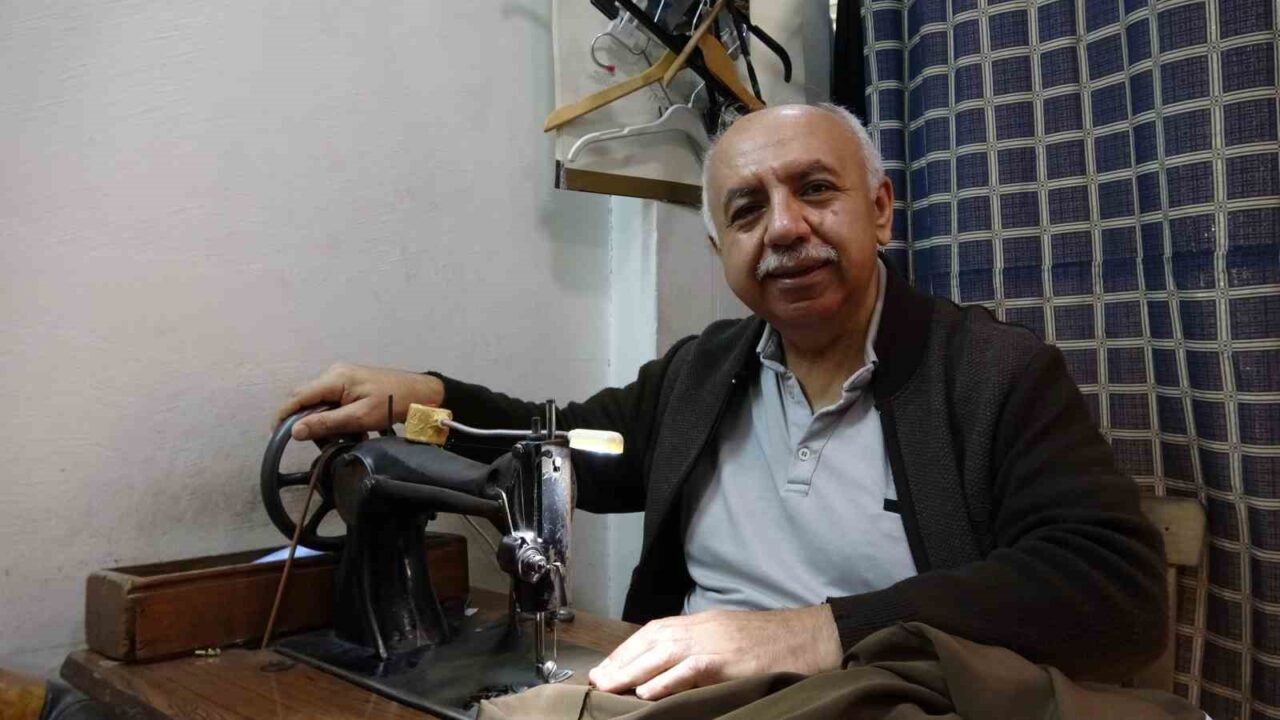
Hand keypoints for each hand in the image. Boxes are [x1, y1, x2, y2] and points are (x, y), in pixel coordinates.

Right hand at [274, 363, 444, 440]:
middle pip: (305, 397)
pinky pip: (330, 399)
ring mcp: (341, 376)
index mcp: (334, 378)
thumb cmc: (392, 403)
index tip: (276, 435)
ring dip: (320, 419)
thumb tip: (295, 431)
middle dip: (304, 420)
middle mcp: (333, 372)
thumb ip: (326, 423)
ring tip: (335, 436)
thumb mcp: (358, 418)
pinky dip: (332, 415)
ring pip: (318, 400)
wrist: (419, 393)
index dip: (283, 415)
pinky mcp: (349, 382)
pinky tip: (345, 428)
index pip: (297, 396)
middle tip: (312, 441)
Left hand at [588, 605, 842, 700]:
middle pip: (651, 642)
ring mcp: (715, 643)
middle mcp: (703, 628)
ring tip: (609, 688)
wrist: (813, 635)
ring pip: (663, 655)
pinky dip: (667, 681)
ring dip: (632, 672)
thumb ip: (703, 647)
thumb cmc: (775, 641)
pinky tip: (646, 693)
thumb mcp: (731, 636)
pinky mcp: (728, 661)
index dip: (627, 651)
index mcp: (702, 622)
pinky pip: (691, 671)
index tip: (605, 668)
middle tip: (596, 681)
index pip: (653, 632)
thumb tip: (672, 669)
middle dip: (621, 662)